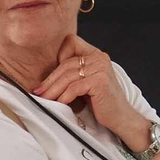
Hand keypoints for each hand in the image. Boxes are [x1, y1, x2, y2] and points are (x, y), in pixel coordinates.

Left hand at [33, 35, 147, 151]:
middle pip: (66, 64)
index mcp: (96, 54)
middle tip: (38, 91)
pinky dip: (64, 97)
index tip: (52, 75)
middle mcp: (100, 58)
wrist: (121, 117)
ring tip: (44, 99)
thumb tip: (47, 78)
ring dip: (53, 90)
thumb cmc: (102, 102)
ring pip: (68, 76)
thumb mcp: (88, 82)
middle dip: (50, 79)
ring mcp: (101, 69)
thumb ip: (75, 73)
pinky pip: (74, 88)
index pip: (72, 42)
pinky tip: (59, 104)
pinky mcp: (99, 81)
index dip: (60, 55)